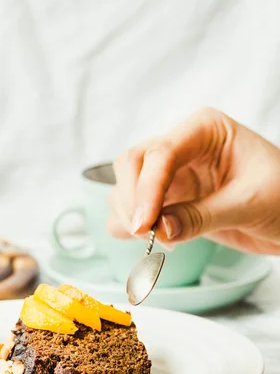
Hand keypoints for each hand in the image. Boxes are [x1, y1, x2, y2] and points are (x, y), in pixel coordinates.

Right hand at [109, 106, 279, 253]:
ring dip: (128, 216)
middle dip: (132, 200)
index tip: (144, 224)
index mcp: (204, 131)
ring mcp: (170, 176)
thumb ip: (201, 216)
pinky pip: (130, 212)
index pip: (160, 153)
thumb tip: (159, 230)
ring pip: (124, 188)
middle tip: (146, 234)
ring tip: (158, 241)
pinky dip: (128, 229)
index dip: (146, 189)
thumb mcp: (249, 203)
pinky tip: (154, 241)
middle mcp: (181, 149)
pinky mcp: (165, 202)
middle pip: (131, 164)